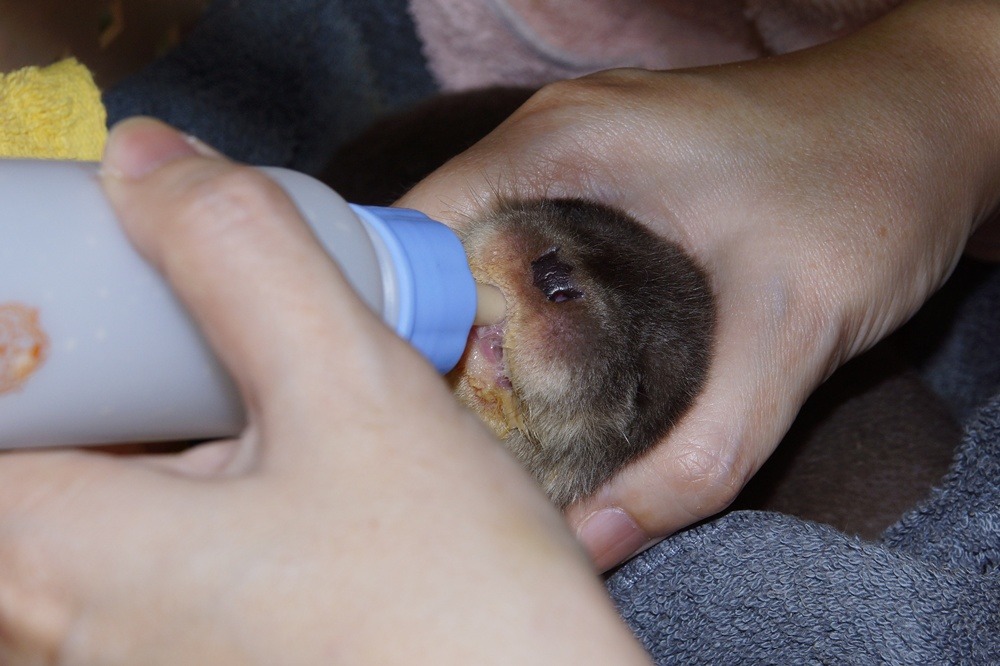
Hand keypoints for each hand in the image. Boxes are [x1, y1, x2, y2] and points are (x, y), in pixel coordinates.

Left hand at [0, 118, 648, 662]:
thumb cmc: (454, 611)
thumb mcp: (356, 396)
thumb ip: (240, 258)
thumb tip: (146, 163)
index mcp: (54, 561)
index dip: (39, 310)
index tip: (112, 278)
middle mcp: (57, 633)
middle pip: (38, 440)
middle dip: (115, 358)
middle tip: (199, 320)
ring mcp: (121, 660)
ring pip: (97, 495)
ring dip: (160, 419)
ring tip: (256, 391)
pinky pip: (144, 555)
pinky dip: (190, 484)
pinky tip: (276, 467)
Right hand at [398, 0, 999, 569]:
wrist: (940, 112)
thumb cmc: (873, 184)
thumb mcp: (792, 329)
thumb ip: (703, 449)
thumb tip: (603, 537)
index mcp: (564, 140)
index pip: (416, 230)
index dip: (404, 326)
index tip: (422, 408)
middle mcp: (557, 128)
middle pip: (443, 240)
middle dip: (444, 336)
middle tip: (463, 426)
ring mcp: (586, 138)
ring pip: (489, 237)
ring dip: (487, 318)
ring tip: (501, 405)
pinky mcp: (618, 162)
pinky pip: (535, 227)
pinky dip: (529, 293)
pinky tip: (557, 354)